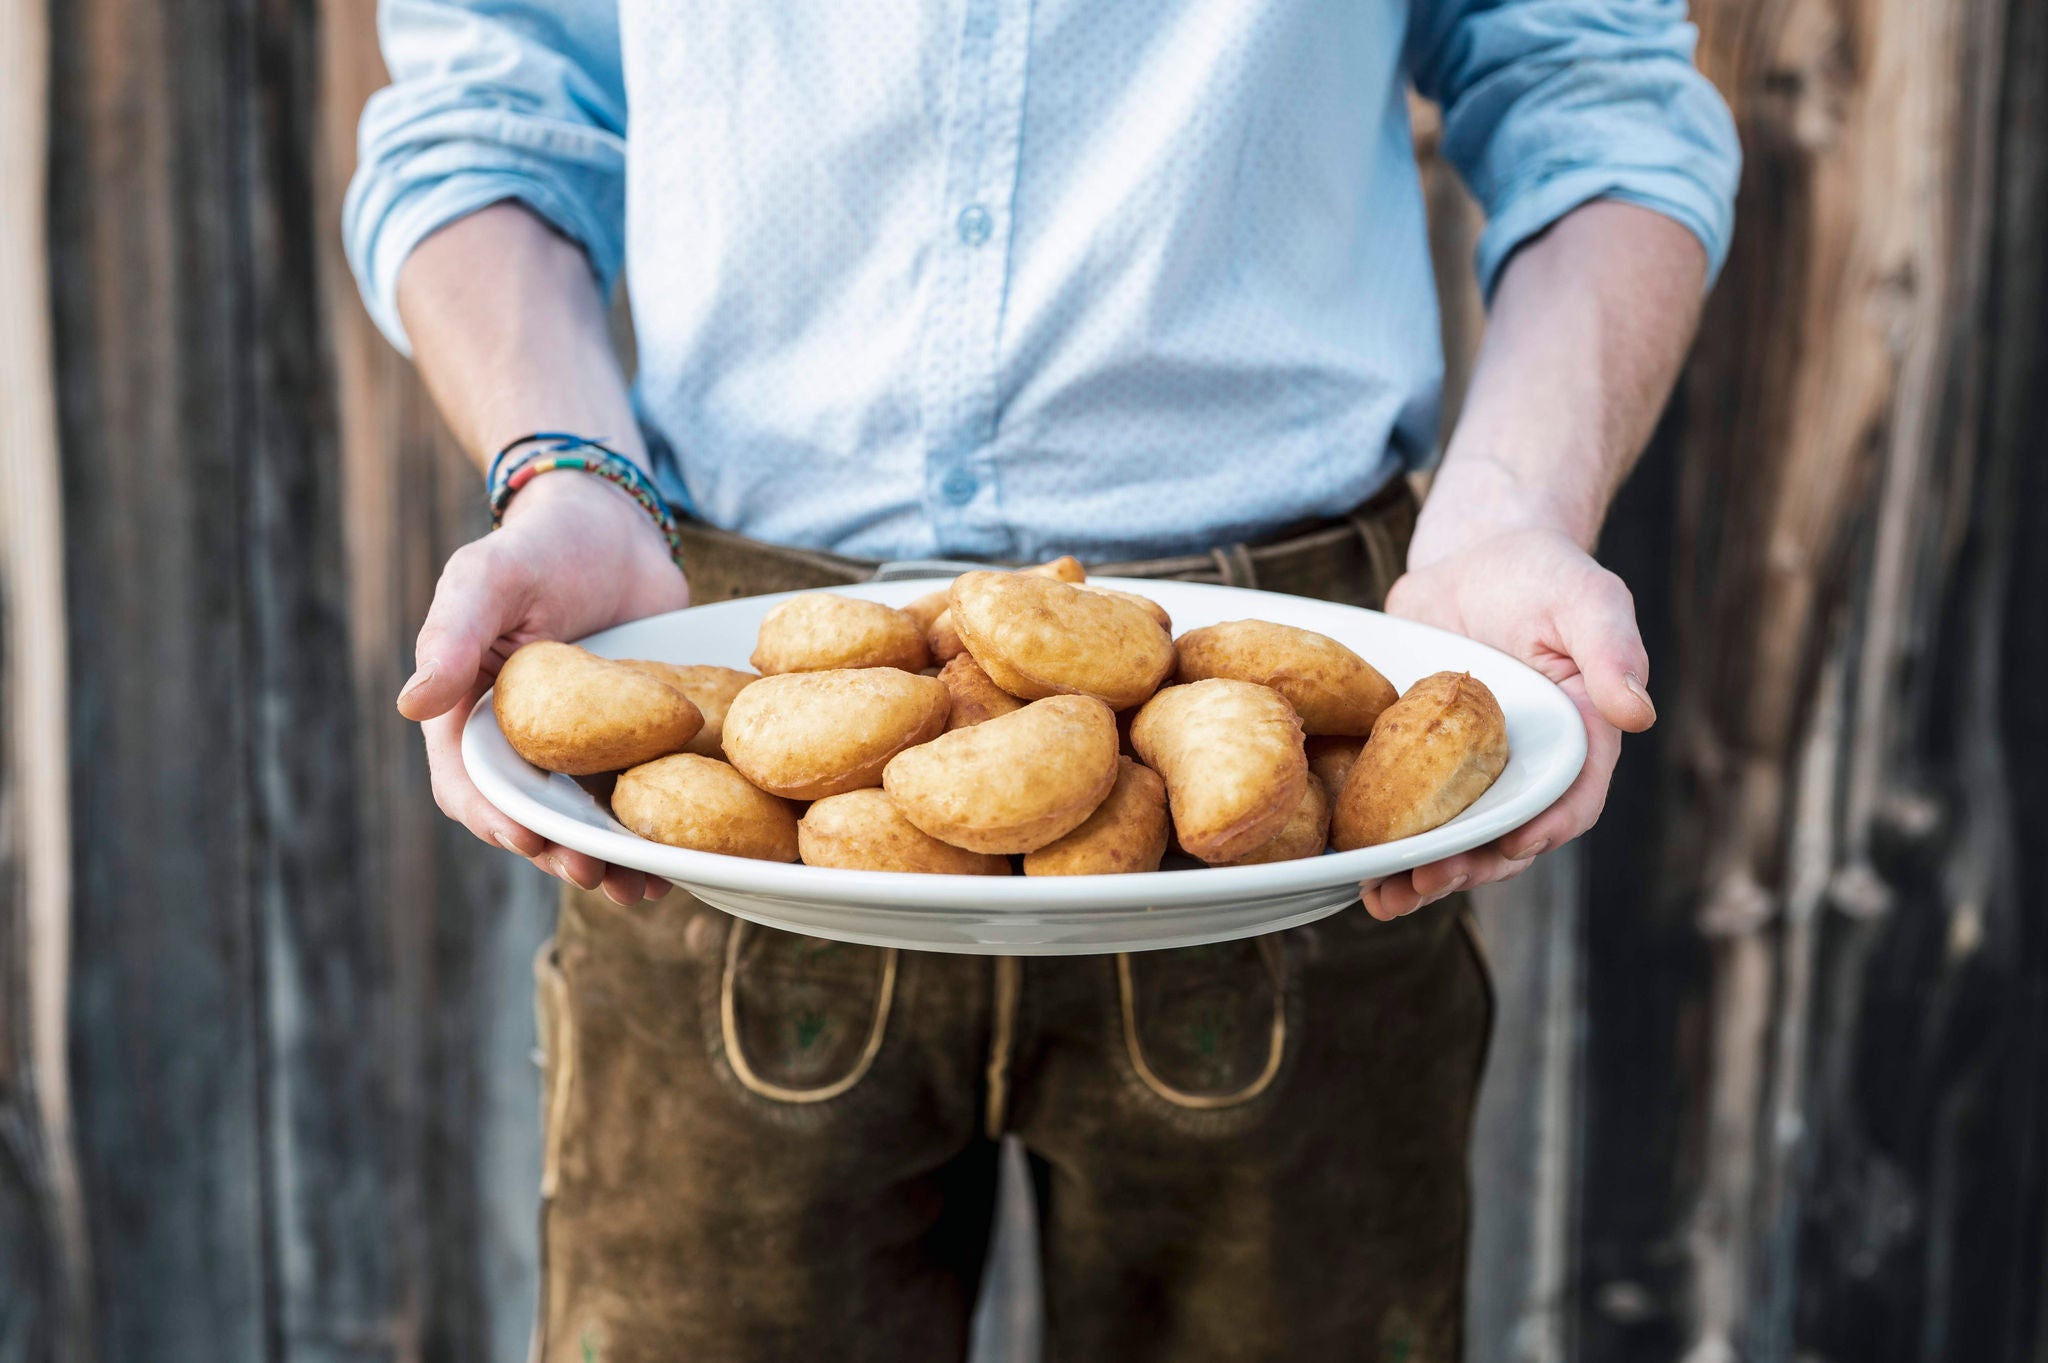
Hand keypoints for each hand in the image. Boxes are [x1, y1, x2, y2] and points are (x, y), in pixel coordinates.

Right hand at [397, 471, 691, 903]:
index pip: (468, 785)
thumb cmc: (538, 545)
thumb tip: (410, 704)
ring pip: (588, 820)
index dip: (495, 820)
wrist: (617, 524)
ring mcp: (579, 748)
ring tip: (644, 885)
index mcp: (469, 714)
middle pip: (532, 818)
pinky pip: (640, 795)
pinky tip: (684, 857)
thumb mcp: (488, 579)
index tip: (528, 840)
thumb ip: (451, 636)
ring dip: (611, 859)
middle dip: (560, 853)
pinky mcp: (633, 741)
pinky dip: (657, 828)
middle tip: (596, 873)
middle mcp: (521, 744)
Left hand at [1359, 523, 1655, 918]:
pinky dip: (1380, 843)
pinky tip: (1348, 867)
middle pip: (1503, 838)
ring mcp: (1470, 773)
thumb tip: (1638, 712)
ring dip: (1419, 875)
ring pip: (1451, 840)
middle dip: (1468, 867)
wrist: (1472, 557)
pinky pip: (1402, 812)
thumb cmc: (1543, 575)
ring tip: (1381, 897)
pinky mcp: (1419, 763)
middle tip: (1427, 880)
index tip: (1513, 844)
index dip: (1545, 828)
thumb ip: (1612, 651)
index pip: (1570, 799)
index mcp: (1578, 742)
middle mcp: (1525, 770)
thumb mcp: (1587, 599)